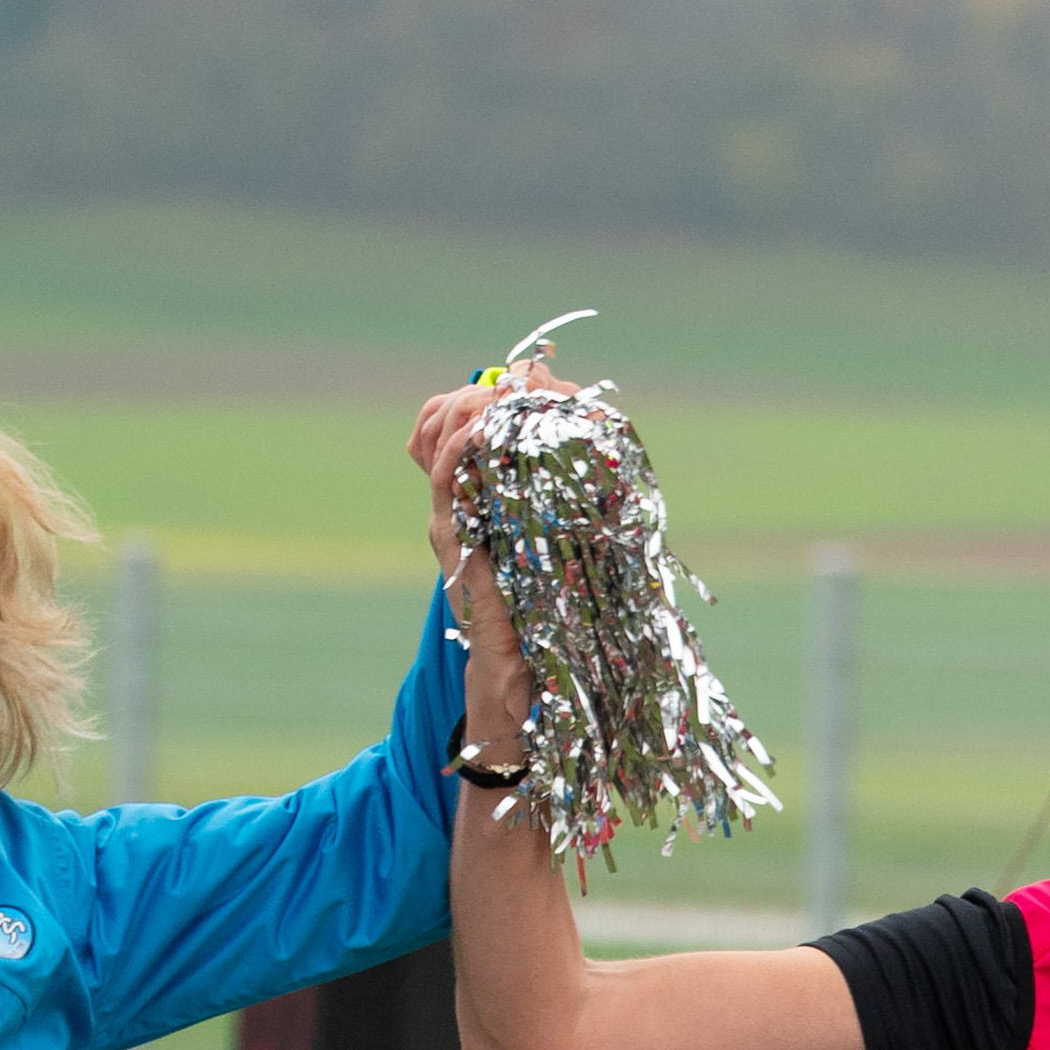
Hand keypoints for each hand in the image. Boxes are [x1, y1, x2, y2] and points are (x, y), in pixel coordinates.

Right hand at [409, 372, 538, 747]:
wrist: (530, 671)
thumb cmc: (558, 612)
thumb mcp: (572, 536)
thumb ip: (575, 495)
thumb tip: (610, 447)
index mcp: (486, 495)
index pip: (468, 420)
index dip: (497, 391)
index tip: (541, 378)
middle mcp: (461, 500)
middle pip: (445, 416)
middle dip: (485, 388)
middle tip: (527, 383)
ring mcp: (450, 516)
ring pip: (439, 434)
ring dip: (470, 403)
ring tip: (505, 394)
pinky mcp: (450, 537)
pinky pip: (446, 473)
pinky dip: (465, 441)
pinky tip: (491, 426)